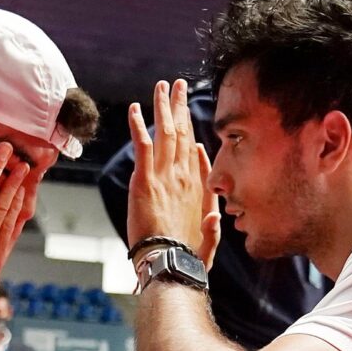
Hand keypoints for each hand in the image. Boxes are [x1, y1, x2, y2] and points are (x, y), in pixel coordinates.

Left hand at [127, 79, 220, 266]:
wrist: (173, 264)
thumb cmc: (189, 260)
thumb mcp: (208, 243)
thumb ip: (212, 228)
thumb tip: (216, 212)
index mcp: (198, 191)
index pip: (194, 155)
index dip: (191, 135)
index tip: (188, 121)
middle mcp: (184, 178)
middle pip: (183, 135)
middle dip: (180, 108)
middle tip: (178, 86)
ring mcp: (166, 177)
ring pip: (166, 133)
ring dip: (163, 107)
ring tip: (161, 86)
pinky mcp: (146, 181)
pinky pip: (143, 145)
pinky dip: (138, 125)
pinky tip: (135, 108)